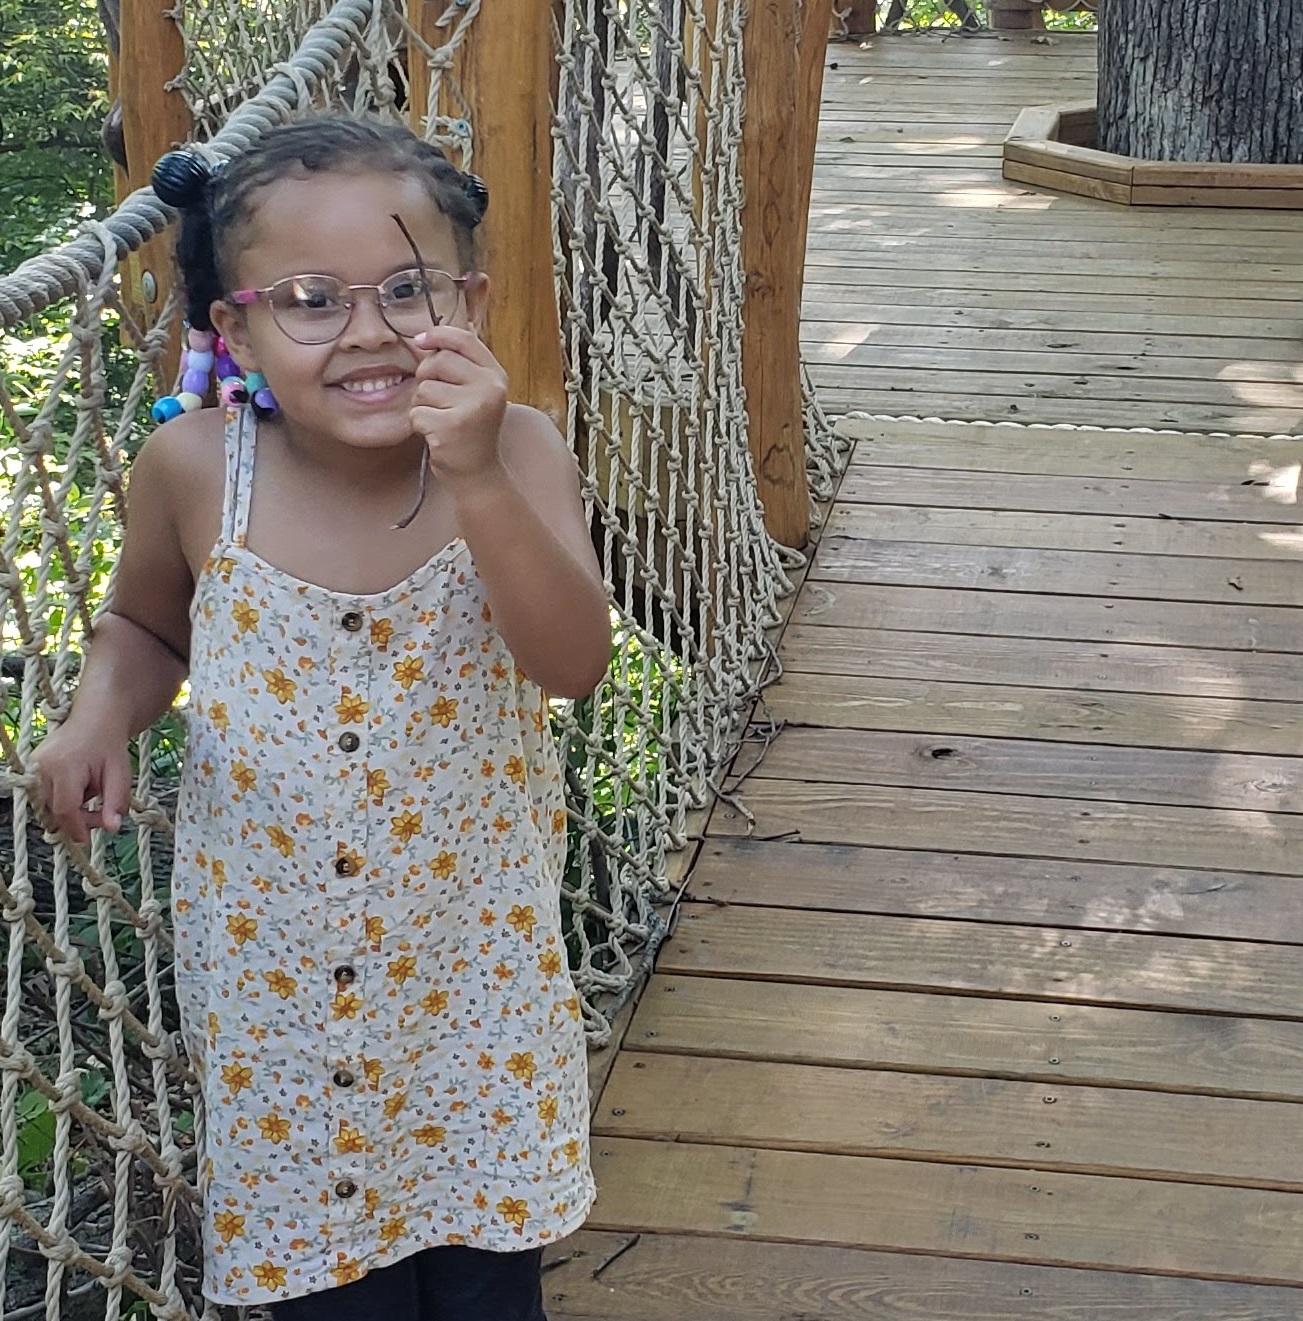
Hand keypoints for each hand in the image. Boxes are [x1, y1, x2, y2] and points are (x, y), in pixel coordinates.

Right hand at [28, 716, 132, 843]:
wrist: (95, 719)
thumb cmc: (109, 745)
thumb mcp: (121, 773)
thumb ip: (117, 801)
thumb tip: (113, 829)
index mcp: (64, 767)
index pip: (65, 809)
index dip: (77, 828)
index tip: (88, 840)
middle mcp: (41, 767)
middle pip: (55, 810)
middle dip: (79, 819)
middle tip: (103, 813)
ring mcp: (33, 767)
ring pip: (49, 805)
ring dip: (71, 809)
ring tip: (94, 792)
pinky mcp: (31, 768)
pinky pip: (45, 795)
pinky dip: (63, 798)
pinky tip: (81, 788)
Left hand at [409, 326, 509, 492]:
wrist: (479, 475)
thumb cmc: (471, 431)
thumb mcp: (476, 393)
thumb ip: (460, 366)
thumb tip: (424, 338)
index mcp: (496, 376)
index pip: (464, 339)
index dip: (438, 335)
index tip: (420, 340)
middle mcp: (489, 388)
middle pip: (438, 361)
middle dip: (427, 378)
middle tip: (438, 401)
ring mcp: (472, 407)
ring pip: (423, 388)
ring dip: (422, 406)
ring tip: (441, 421)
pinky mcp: (451, 427)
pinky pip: (416, 413)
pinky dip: (419, 426)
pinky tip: (437, 436)